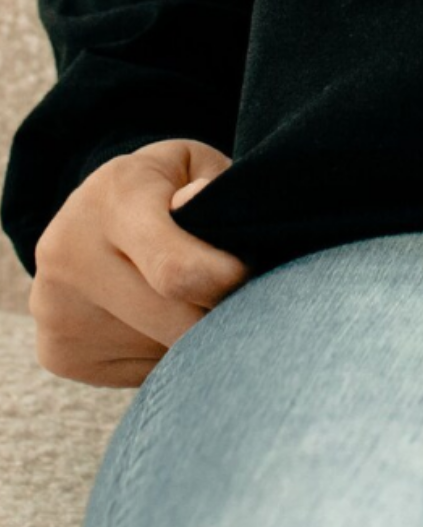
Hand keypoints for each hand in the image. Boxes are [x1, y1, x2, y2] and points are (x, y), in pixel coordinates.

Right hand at [28, 138, 252, 387]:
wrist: (89, 214)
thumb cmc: (163, 186)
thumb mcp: (194, 165)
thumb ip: (213, 190)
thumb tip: (201, 205)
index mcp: (116, 200)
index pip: (175, 268)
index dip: (225, 283)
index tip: (248, 277)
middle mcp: (73, 256)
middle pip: (173, 323)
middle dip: (219, 317)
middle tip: (239, 295)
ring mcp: (57, 311)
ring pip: (159, 352)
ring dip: (192, 338)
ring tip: (191, 296)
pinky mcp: (59, 352)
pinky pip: (137, 374)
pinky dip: (162, 353)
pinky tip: (157, 316)